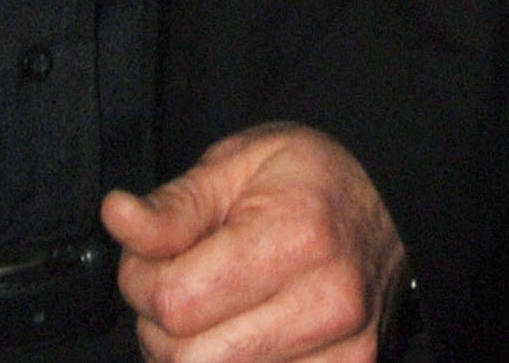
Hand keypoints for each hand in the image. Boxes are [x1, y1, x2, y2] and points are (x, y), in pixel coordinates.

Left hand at [104, 125, 405, 362]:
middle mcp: (329, 304)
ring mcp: (345, 355)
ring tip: (211, 309)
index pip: (176, 302)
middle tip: (176, 285)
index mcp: (297, 236)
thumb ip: (173, 206)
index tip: (147, 258)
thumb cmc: (309, 178)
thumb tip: (117, 217)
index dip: (139, 281)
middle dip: (160, 326)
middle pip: (189, 359)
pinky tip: (239, 336)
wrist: (392, 202)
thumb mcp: (236, 165)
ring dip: (192, 355)